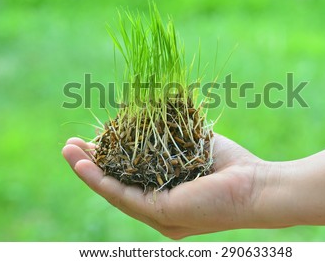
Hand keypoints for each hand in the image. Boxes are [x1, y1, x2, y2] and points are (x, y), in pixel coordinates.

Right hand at [62, 134, 279, 238]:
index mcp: (163, 191)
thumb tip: (149, 109)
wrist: (257, 186)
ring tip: (67, 151)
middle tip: (70, 145)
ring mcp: (157, 213)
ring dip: (87, 171)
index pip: (127, 174)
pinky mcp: (162, 213)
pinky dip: (100, 180)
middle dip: (91, 163)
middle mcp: (156, 206)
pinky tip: (82, 165)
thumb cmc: (229, 164)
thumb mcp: (191, 145)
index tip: (92, 136)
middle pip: (115, 183)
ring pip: (113, 191)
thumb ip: (169, 137)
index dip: (106, 157)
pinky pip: (124, 196)